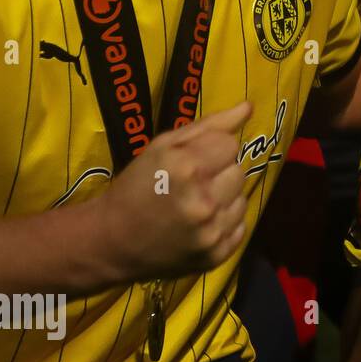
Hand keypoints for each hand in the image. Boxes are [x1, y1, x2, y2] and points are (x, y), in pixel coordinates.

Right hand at [100, 102, 252, 282]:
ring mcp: (211, 232)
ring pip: (242, 198)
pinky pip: (241, 225)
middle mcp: (202, 201)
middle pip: (239, 170)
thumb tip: (248, 107)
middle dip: (219, 172)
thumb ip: (209, 125)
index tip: (191, 161)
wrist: (112, 241)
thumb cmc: (136, 186)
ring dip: (224, 197)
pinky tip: (200, 224)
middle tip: (192, 183)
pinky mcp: (217, 254)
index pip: (230, 144)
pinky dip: (225, 222)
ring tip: (195, 203)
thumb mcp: (162, 147)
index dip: (211, 150)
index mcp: (185, 168)